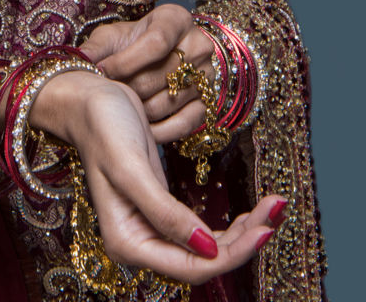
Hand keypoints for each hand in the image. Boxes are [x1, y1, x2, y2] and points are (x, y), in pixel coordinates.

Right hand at [30, 69, 283, 284]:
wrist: (88, 98)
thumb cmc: (103, 128)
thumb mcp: (131, 167)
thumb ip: (165, 213)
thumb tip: (207, 248)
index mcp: (128, 242)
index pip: (192, 266)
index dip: (232, 253)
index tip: (265, 229)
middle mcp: (142, 243)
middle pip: (205, 260)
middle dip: (245, 239)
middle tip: (277, 209)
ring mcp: (154, 227)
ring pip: (209, 246)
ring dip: (243, 230)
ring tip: (272, 206)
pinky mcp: (164, 209)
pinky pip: (203, 228)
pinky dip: (230, 221)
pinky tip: (251, 209)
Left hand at [79, 5, 216, 144]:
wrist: (162, 57)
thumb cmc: (134, 43)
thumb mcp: (114, 36)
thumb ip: (96, 47)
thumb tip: (77, 61)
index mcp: (176, 19)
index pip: (156, 42)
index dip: (126, 61)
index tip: (102, 71)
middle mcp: (198, 45)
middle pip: (161, 75)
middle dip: (129, 88)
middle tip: (109, 93)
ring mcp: (207, 75)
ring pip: (168, 102)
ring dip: (139, 109)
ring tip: (122, 106)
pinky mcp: (210, 103)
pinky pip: (184, 124)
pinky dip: (159, 131)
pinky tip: (139, 127)